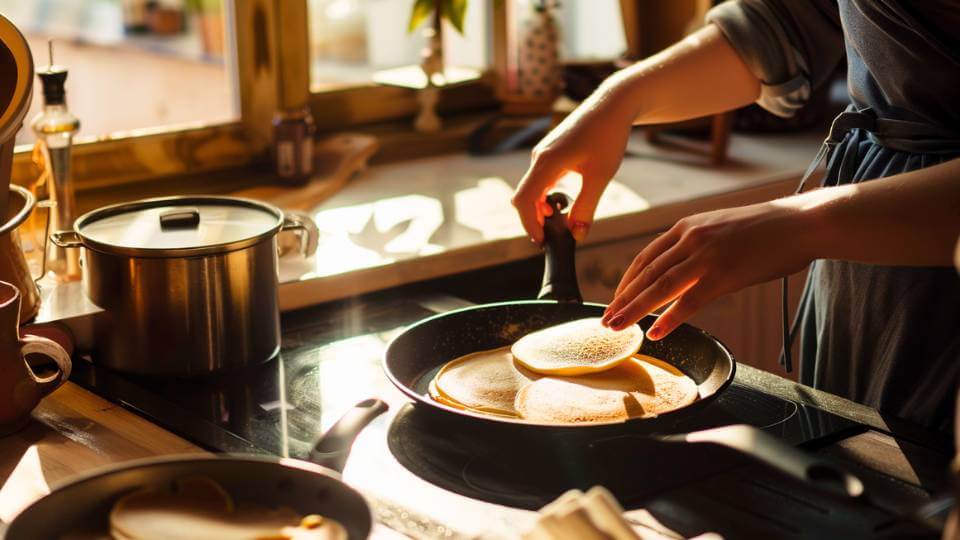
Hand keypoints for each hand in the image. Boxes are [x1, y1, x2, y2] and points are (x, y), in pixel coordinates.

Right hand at [512, 85, 635, 243]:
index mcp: (547, 162)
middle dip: (533, 219)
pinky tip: (561, 203)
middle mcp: (539, 156)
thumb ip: (586, 207)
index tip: (541, 241)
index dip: (529, 224)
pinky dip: (545, 196)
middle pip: (524, 196)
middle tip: (550, 238)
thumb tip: (577, 235)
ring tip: (558, 223)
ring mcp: (542, 153)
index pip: (525, 200)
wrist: (613, 105)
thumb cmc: (608, 136)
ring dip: (540, 208)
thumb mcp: (600, 176)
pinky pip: (539, 179)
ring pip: (531, 188)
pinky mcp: (549, 151)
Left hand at [601, 199, 818, 338]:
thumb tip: (677, 270)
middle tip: (605, 319)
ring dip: (634, 309)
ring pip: (660, 287)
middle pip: (646, 274)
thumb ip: (694, 246)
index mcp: (686, 226)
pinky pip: (690, 301)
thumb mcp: (718, 228)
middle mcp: (691, 238)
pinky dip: (669, 318)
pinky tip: (655, 332)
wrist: (801, 223)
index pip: (646, 257)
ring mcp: (706, 256)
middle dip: (622, 299)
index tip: (615, 300)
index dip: (626, 281)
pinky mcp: (725, 274)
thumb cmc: (764, 230)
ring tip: (616, 327)